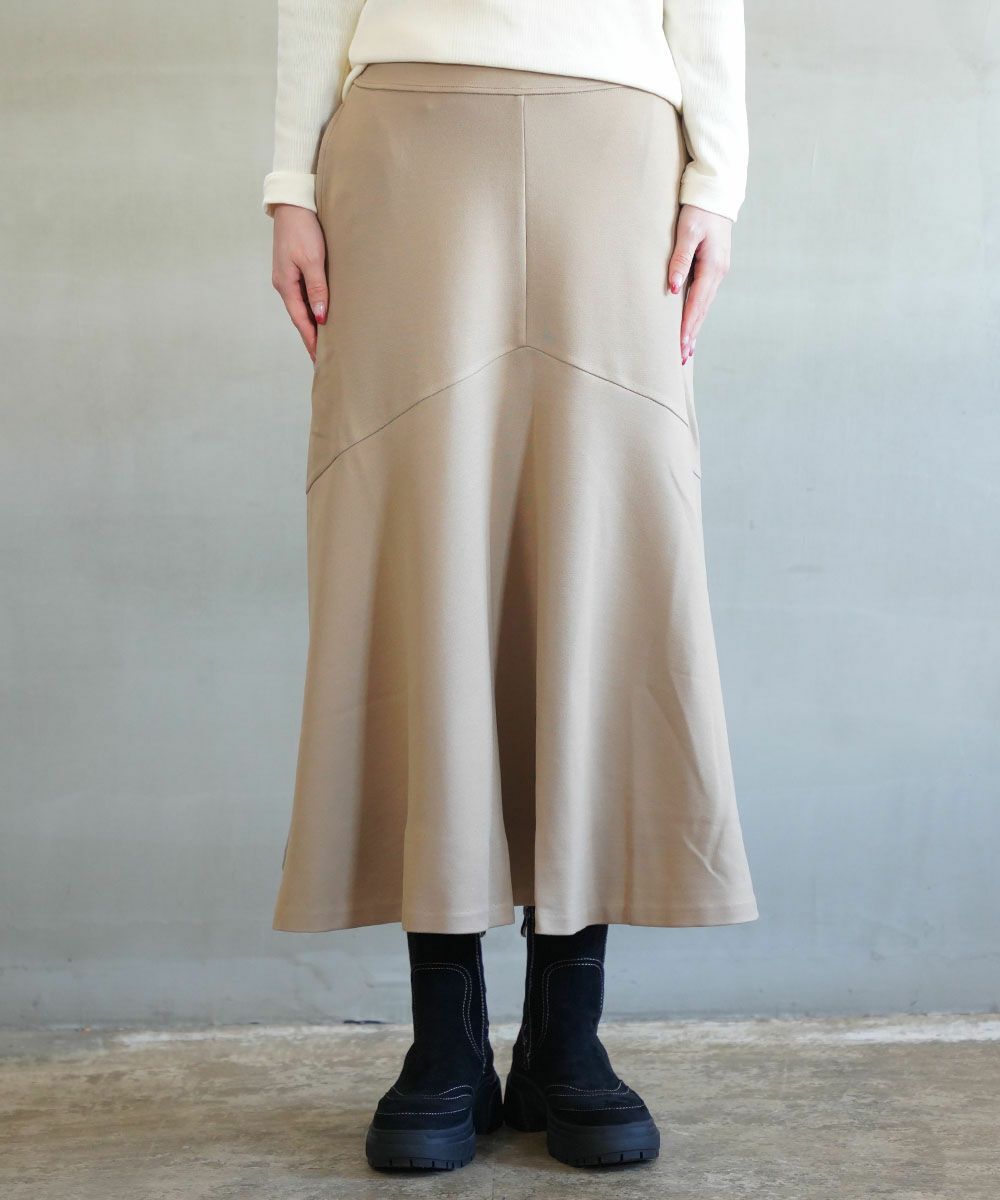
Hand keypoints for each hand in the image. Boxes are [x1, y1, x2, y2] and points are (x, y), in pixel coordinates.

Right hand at [271, 204, 328, 362]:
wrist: (293, 204)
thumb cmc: (303, 229)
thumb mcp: (312, 260)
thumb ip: (317, 289)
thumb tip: (321, 316)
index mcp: (286, 285)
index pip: (300, 320)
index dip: (310, 340)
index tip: (318, 358)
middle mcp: (284, 284)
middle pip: (300, 316)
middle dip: (311, 336)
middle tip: (322, 356)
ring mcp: (288, 276)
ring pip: (302, 306)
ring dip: (312, 322)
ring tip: (324, 340)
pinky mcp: (294, 268)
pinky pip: (304, 294)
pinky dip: (312, 307)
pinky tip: (321, 313)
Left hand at [666, 205, 732, 364]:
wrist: (715, 195)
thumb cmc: (698, 211)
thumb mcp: (687, 232)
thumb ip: (679, 260)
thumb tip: (673, 288)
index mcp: (712, 267)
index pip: (697, 303)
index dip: (688, 326)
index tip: (680, 346)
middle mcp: (718, 273)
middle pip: (702, 310)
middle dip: (692, 334)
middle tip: (681, 358)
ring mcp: (717, 272)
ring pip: (703, 306)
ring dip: (694, 328)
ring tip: (685, 350)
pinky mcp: (712, 269)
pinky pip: (703, 297)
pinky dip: (696, 314)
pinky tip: (691, 325)